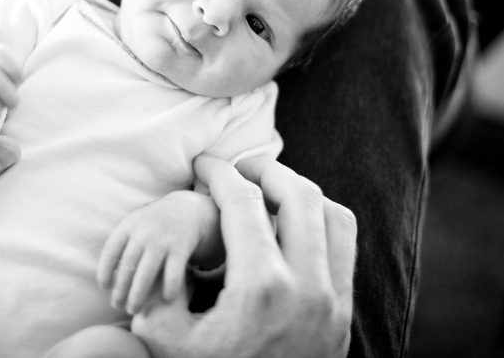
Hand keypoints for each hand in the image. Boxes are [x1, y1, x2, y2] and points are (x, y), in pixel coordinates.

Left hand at [98, 191, 218, 314]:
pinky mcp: (181, 247)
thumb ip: (121, 246)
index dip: (104, 271)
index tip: (104, 287)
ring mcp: (162, 240)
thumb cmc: (152, 224)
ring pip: (146, 273)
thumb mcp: (133, 224)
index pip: (110, 251)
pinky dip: (169, 288)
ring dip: (138, 295)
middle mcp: (143, 233)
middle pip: (127, 267)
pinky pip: (173, 273)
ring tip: (134, 309)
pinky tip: (165, 300)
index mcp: (128, 226)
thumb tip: (106, 279)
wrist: (185, 208)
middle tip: (118, 305)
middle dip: (120, 290)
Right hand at [131, 157, 356, 357]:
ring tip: (268, 192)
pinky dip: (323, 221)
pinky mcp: (345, 314)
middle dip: (265, 170)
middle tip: (238, 170)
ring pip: (332, 215)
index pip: (244, 202)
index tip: (203, 165)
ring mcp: (333, 301)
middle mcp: (306, 288)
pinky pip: (345, 246)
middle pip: (299, 194)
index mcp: (259, 288)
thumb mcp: (166, 339)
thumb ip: (159, 287)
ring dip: (300, 193)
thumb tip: (164, 244)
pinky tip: (292, 228)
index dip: (219, 173)